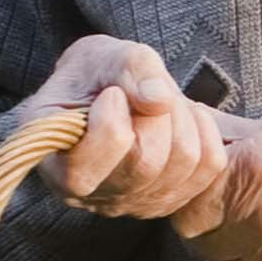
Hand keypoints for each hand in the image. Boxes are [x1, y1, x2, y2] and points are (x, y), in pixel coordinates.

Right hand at [26, 35, 231, 227]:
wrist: (110, 89)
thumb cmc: (96, 74)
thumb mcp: (102, 56)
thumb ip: (129, 70)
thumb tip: (159, 100)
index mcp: (52, 162)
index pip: (82, 171)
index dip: (108, 123)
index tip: (110, 94)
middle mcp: (89, 196)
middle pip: (144, 164)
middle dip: (155, 113)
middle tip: (144, 91)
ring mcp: (131, 204)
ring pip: (182, 162)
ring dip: (181, 117)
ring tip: (160, 102)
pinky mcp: (169, 200)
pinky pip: (209, 165)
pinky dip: (204, 129)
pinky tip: (181, 117)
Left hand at [172, 94, 261, 260]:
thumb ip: (216, 140)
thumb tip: (173, 136)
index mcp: (248, 174)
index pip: (182, 207)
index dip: (190, 201)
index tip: (205, 195)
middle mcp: (260, 220)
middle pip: (197, 243)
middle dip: (208, 228)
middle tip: (231, 211)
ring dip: (228, 256)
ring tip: (253, 231)